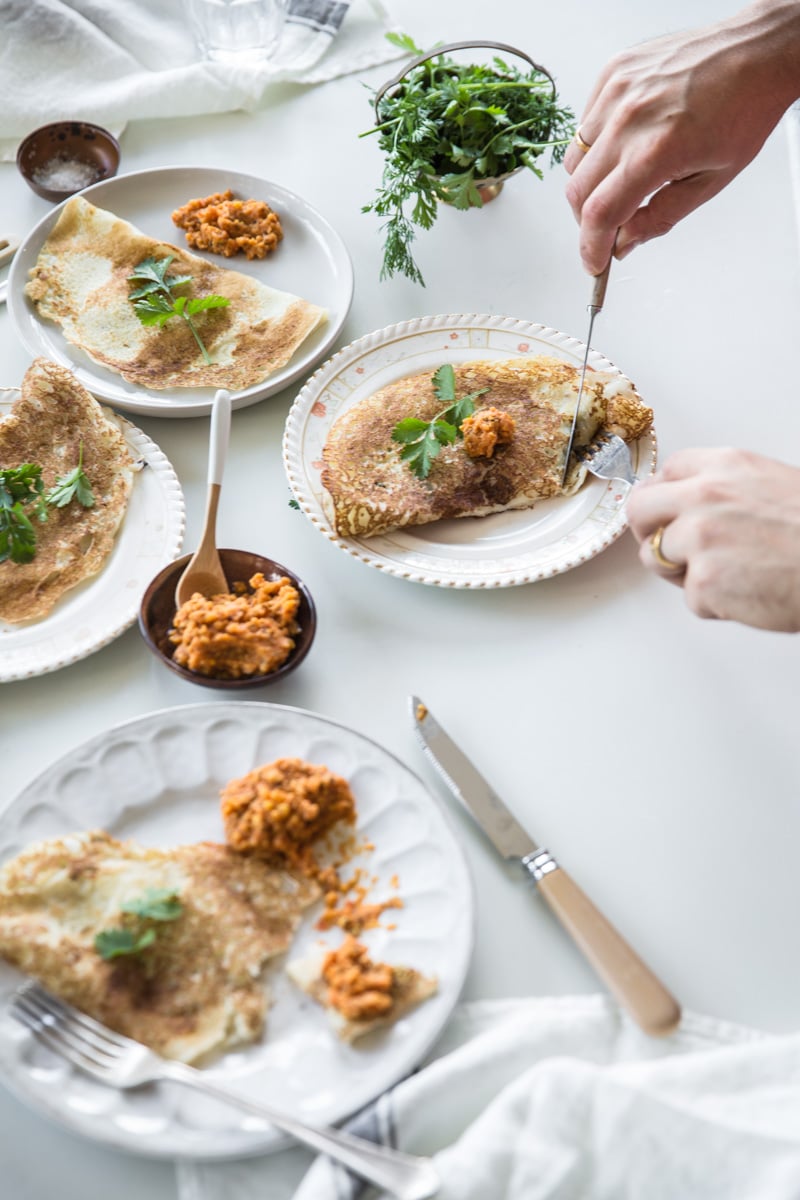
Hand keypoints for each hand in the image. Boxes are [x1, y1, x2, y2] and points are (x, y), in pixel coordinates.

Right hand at [563, 2, 799, 273]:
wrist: (755, 53)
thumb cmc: (744, 108)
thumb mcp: (710, 180)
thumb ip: (660, 217)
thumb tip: (625, 242)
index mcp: (655, 151)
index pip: (599, 214)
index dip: (591, 246)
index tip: (594, 261)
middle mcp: (629, 119)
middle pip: (578, 191)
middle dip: (589, 220)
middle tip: (610, 226)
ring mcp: (618, 92)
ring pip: (575, 160)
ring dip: (591, 182)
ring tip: (623, 179)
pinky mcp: (614, 73)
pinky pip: (585, 124)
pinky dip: (597, 145)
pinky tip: (625, 144)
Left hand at [627, 447, 799, 631]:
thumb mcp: (775, 484)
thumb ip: (726, 490)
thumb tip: (692, 507)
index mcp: (724, 466)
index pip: (665, 473)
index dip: (663, 499)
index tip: (667, 515)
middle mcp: (705, 495)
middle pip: (640, 510)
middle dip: (649, 533)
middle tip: (670, 551)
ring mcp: (699, 538)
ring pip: (655, 558)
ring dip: (683, 573)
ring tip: (730, 576)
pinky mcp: (704, 581)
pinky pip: (690, 599)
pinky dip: (715, 605)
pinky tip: (750, 594)